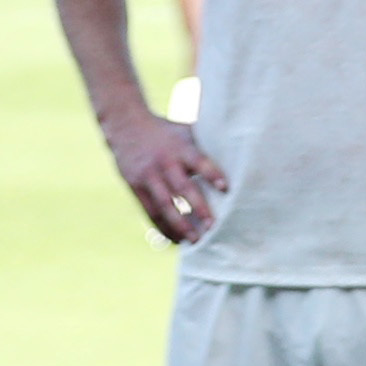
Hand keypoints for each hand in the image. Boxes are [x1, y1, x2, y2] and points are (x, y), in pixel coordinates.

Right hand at [102, 110, 228, 244]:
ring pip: (164, 204)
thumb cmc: (166, 130)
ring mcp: (147, 176)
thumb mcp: (185, 131)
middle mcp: (164, 163)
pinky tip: (176, 240)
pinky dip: (162, 227)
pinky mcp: (134, 187)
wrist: (124, 124)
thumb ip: (207, 143)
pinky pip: (149, 211)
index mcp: (181, 148)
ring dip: (180, 224)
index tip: (226, 188)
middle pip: (181, 187)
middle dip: (198, 208)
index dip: (211, 174)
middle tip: (213, 227)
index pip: (198, 161)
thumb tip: (241, 149)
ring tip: (195, 241)